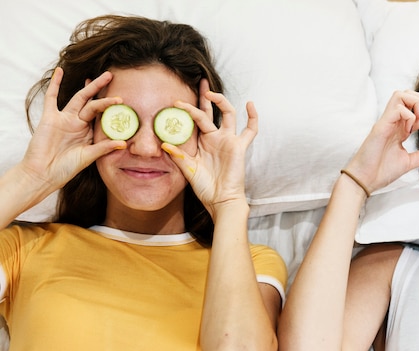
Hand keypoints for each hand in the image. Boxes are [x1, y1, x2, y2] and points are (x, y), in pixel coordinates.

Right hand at [20, 68, 124, 190]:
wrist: (42, 174)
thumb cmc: (65, 168)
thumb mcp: (88, 157)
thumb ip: (104, 148)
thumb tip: (124, 143)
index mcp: (87, 132)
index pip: (101, 115)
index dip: (110, 107)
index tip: (122, 100)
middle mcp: (77, 123)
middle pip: (92, 102)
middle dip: (101, 90)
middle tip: (113, 76)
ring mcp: (64, 119)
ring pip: (79, 98)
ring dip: (90, 87)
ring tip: (102, 76)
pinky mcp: (50, 118)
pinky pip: (52, 97)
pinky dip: (55, 84)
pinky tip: (59, 71)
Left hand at [162, 79, 256, 217]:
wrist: (221, 200)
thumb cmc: (205, 188)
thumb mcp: (188, 170)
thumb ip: (178, 157)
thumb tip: (164, 143)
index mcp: (202, 142)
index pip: (195, 120)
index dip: (187, 109)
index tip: (176, 101)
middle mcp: (215, 137)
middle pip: (210, 111)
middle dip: (205, 96)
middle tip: (200, 81)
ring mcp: (228, 140)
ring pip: (227, 114)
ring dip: (221, 101)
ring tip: (211, 92)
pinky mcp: (240, 146)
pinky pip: (250, 129)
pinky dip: (253, 117)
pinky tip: (250, 104)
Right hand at [343, 90, 418, 192]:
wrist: (365, 180)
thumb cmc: (382, 171)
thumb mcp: (411, 162)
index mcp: (401, 128)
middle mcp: (394, 121)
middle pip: (411, 94)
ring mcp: (387, 121)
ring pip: (402, 94)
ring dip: (416, 103)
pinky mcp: (381, 125)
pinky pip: (398, 108)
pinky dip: (408, 116)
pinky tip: (407, 130)